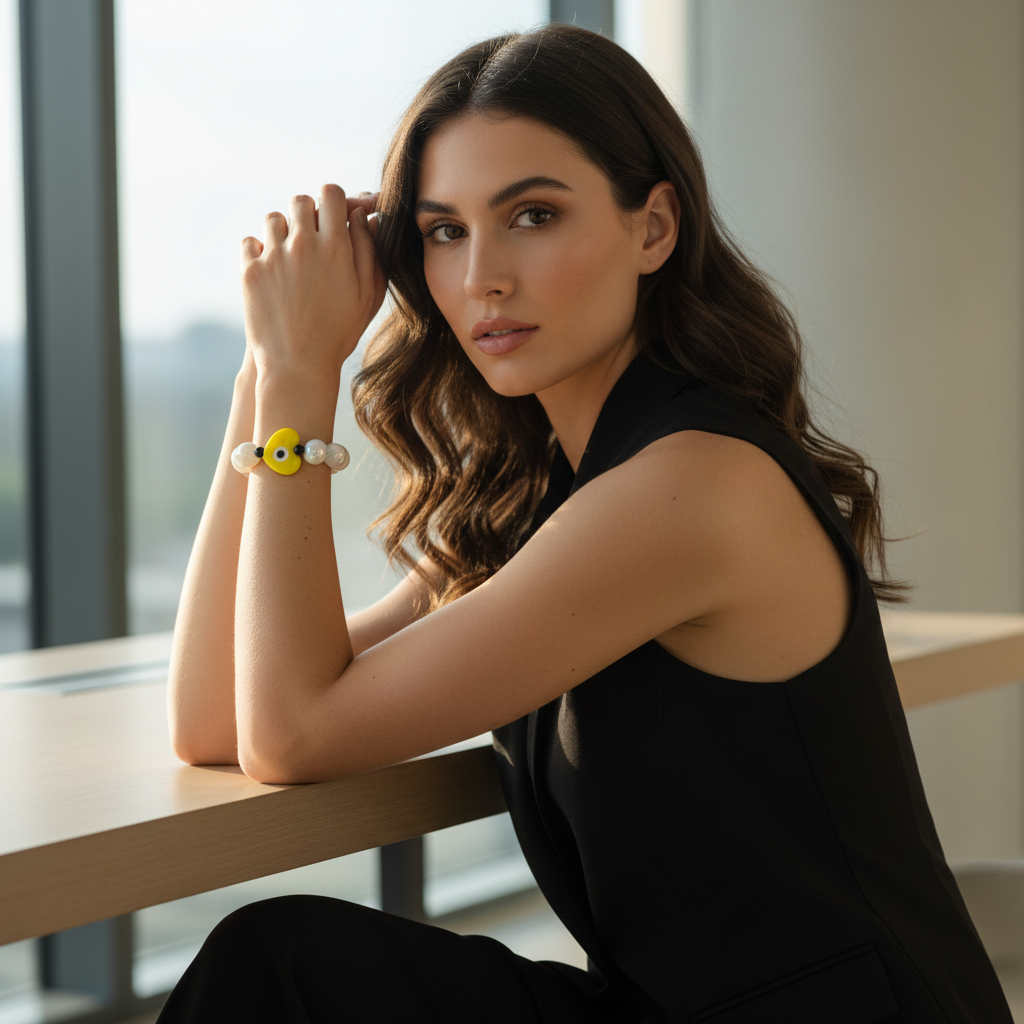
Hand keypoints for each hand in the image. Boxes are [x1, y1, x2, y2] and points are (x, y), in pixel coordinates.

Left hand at [239, 185, 385, 383]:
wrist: (298, 366)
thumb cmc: (339, 333)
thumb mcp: (368, 295)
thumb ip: (370, 251)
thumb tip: (363, 216)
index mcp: (336, 247)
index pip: (331, 194)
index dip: (334, 200)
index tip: (334, 215)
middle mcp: (303, 245)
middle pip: (300, 201)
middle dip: (308, 214)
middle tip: (312, 236)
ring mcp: (273, 256)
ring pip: (274, 219)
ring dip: (282, 231)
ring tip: (289, 256)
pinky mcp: (249, 271)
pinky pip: (250, 242)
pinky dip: (258, 251)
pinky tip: (270, 269)